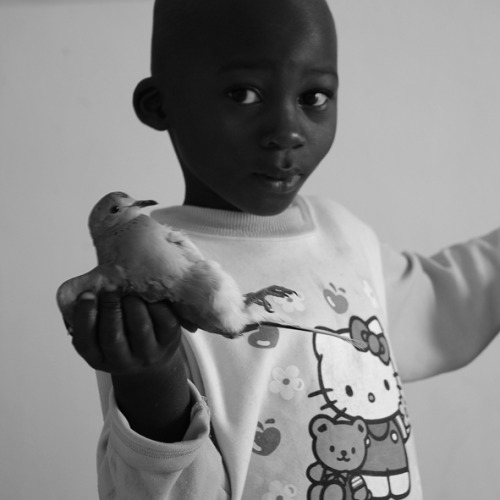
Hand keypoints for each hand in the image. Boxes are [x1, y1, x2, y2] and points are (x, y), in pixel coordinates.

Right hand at [69, 291, 184, 375]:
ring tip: (129, 293)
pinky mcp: (169, 342)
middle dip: (110, 309)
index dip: (84, 318)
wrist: (152, 352)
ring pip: (141, 329)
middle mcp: (122, 362)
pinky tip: (150, 296)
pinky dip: (157, 306)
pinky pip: (165, 322)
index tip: (86, 295)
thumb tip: (88, 284)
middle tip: (110, 288)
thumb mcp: (102, 330)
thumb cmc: (121, 332)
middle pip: (113, 337)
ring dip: (134, 306)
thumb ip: (94, 313)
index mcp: (98, 358)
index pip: (85, 343)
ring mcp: (148, 354)